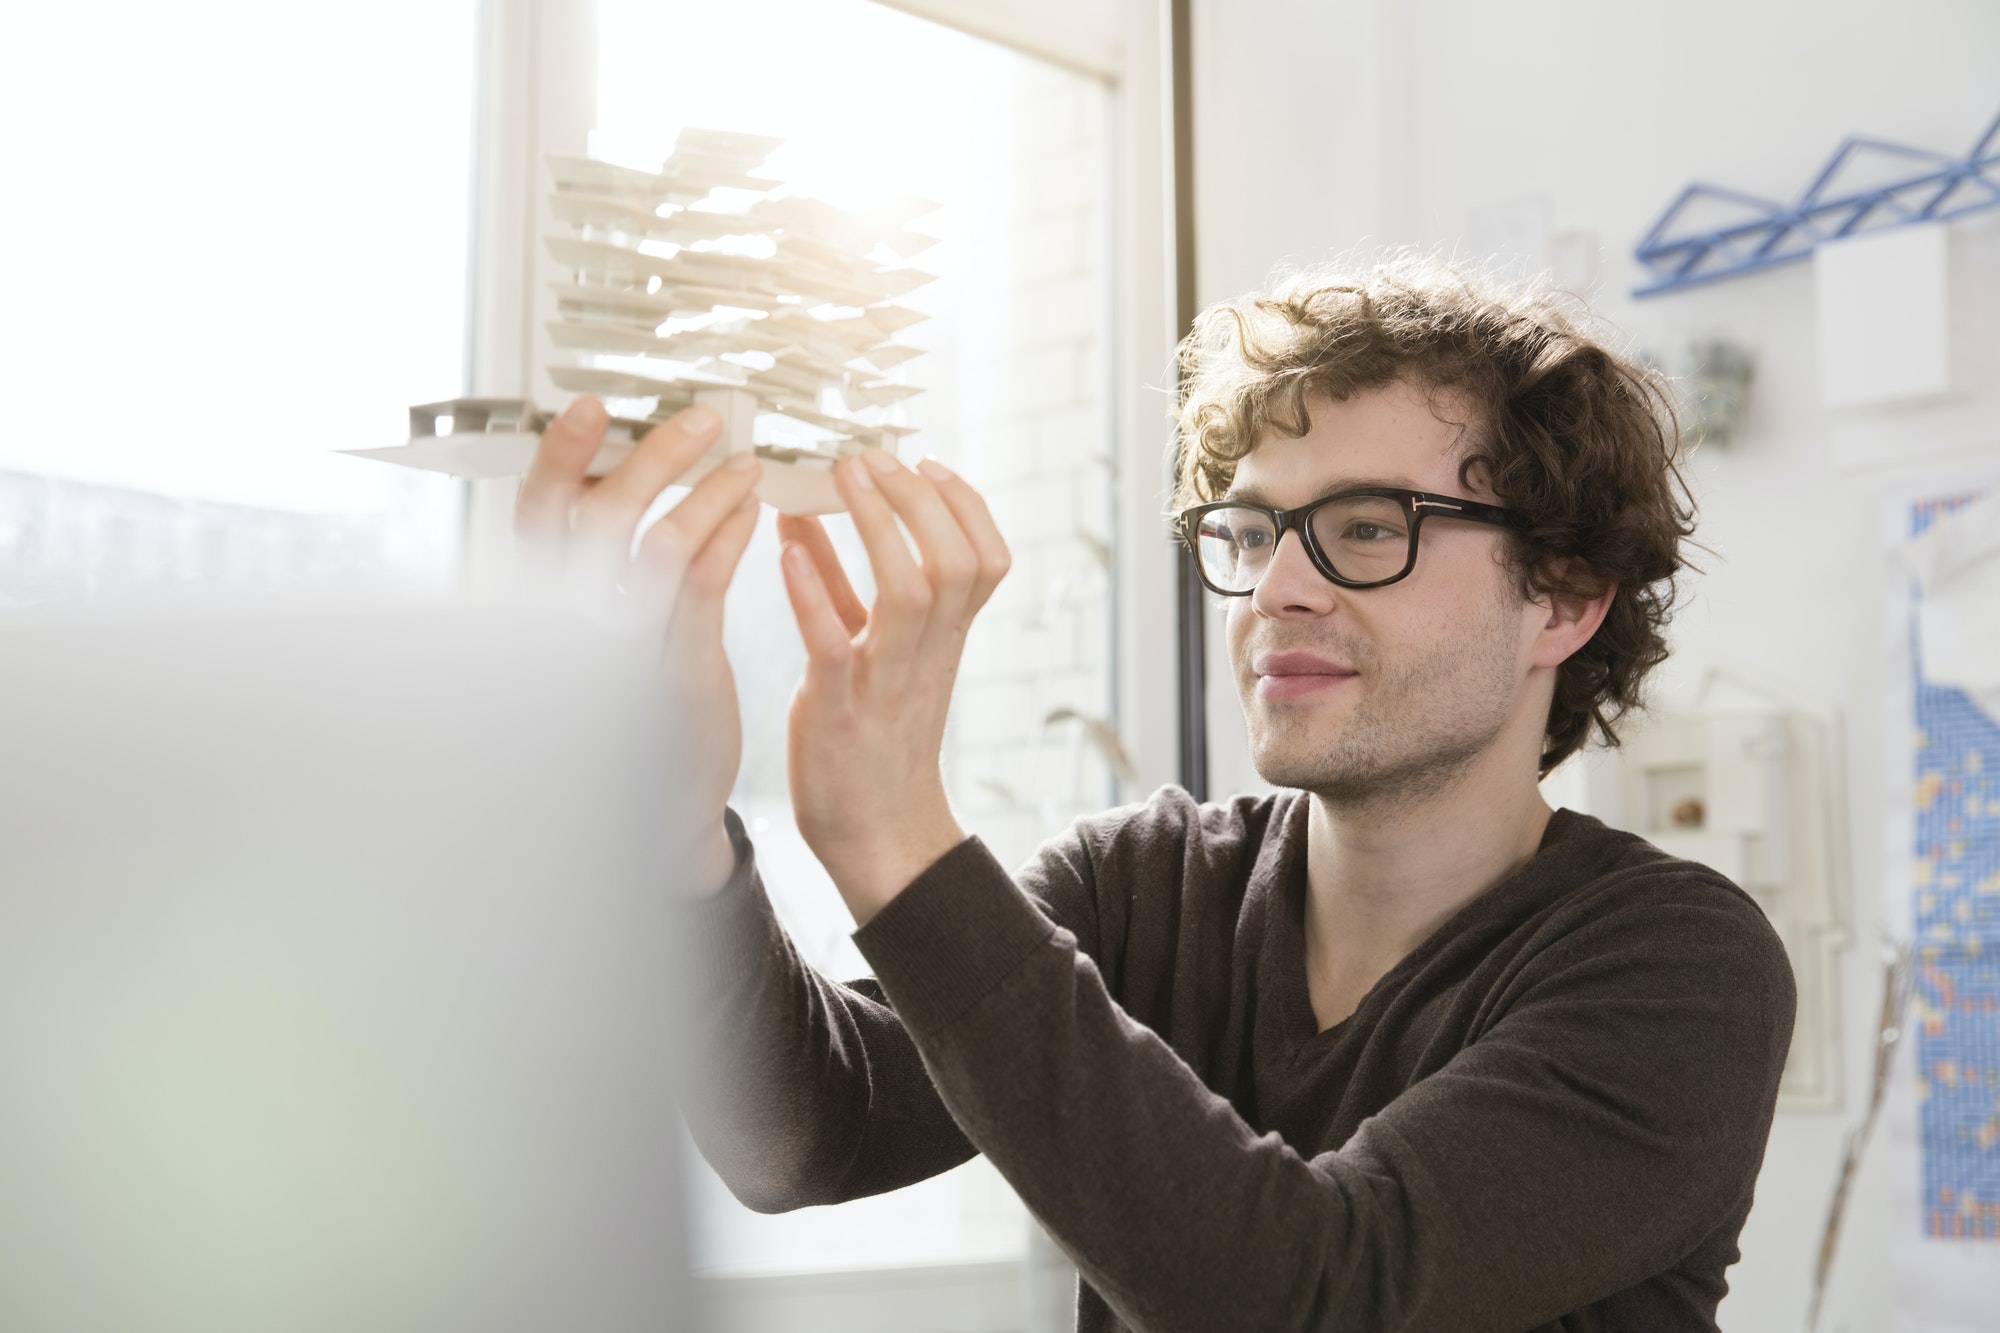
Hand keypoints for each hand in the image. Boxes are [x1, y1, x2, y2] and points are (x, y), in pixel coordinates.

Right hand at [515, 396, 762, 897]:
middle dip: (647, 458)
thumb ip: (593, 565)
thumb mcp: (594, 632)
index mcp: (544, 604)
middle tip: (701, 418)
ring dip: (705, 491)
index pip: (538, 515)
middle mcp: (572, 622)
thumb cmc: (626, 704)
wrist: (652, 804)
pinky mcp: (676, 672)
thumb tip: (609, 477)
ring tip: (745, 462)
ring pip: (657, 545)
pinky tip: (755, 511)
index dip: (559, 457)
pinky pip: (702, 587)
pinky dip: (728, 536)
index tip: (591, 407)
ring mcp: (622, 649)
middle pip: (594, 517)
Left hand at [776, 449, 1009, 923]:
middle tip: (872, 457)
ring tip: (843, 480)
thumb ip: (835, 578)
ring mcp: (886, 681)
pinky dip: (812, 594)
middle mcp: (927, 654)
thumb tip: (801, 509)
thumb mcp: (865, 647)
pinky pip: (834, 646)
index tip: (925, 461)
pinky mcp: (838, 711)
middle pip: (956, 561)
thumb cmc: (869, 734)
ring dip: (879, 527)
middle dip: (920, 499)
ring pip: (912, 591)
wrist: (876, 835)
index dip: (965, 504)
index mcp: (945, 639)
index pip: (986, 558)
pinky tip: (786, 551)